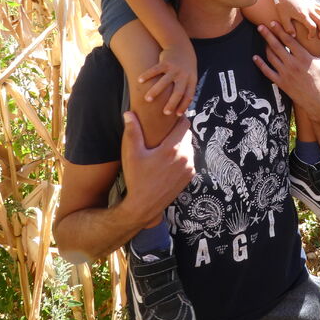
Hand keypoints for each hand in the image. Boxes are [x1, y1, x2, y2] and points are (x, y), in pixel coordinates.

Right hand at [120, 112, 194, 226]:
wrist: (144, 205)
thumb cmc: (136, 179)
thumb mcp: (132, 155)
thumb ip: (132, 132)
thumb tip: (129, 113)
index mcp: (172, 148)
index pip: (184, 124)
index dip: (177, 120)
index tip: (169, 119)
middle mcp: (185, 156)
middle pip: (187, 135)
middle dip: (177, 133)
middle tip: (164, 133)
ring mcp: (189, 167)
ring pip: (189, 147)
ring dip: (180, 145)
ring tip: (165, 147)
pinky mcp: (190, 176)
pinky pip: (189, 159)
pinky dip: (182, 157)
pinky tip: (169, 160)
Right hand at [138, 43, 196, 116]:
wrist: (181, 46)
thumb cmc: (184, 66)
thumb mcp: (190, 76)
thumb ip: (185, 88)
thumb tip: (180, 108)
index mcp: (191, 79)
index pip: (189, 95)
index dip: (184, 105)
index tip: (177, 115)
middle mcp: (184, 75)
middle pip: (178, 92)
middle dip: (172, 103)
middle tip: (165, 112)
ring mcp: (174, 68)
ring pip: (164, 82)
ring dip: (155, 91)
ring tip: (147, 99)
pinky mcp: (165, 62)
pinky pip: (155, 70)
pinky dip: (147, 75)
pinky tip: (139, 80)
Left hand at [252, 21, 319, 110]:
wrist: (319, 101)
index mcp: (304, 57)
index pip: (289, 40)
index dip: (280, 30)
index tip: (273, 22)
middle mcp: (293, 64)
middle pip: (277, 46)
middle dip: (268, 35)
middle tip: (260, 26)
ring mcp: (286, 74)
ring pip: (271, 57)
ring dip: (265, 47)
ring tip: (262, 39)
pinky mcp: (281, 83)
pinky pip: (267, 72)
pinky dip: (260, 64)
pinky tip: (255, 58)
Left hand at [274, 0, 319, 37]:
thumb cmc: (282, 6)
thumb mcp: (283, 18)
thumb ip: (288, 28)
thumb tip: (294, 36)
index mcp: (302, 15)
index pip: (312, 27)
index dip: (312, 34)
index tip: (310, 37)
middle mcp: (309, 10)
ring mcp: (312, 5)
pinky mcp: (312, 1)